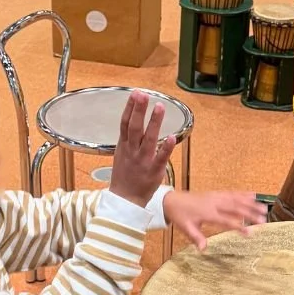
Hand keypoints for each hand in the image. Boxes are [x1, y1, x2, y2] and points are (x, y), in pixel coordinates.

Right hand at [110, 92, 176, 207]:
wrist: (125, 200)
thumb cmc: (125, 177)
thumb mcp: (122, 155)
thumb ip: (129, 139)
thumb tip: (134, 120)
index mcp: (124, 146)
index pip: (125, 123)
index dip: (130, 108)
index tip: (135, 93)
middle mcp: (132, 151)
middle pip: (134, 127)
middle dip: (138, 110)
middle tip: (143, 95)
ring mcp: (143, 161)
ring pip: (148, 139)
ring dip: (154, 123)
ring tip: (159, 107)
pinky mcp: (154, 171)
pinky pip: (160, 158)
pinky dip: (166, 148)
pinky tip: (172, 137)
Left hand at [163, 191, 268, 250]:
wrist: (172, 200)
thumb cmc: (180, 216)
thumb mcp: (186, 229)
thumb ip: (196, 238)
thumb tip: (203, 249)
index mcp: (208, 214)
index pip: (227, 221)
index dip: (239, 227)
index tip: (250, 233)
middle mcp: (214, 204)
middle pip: (236, 208)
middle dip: (251, 214)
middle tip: (263, 220)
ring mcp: (216, 197)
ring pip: (236, 199)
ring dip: (251, 203)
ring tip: (264, 208)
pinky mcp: (216, 194)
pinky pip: (232, 193)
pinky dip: (243, 194)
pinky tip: (253, 195)